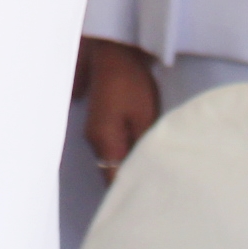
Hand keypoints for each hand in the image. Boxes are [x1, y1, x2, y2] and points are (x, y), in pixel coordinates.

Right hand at [78, 38, 160, 178]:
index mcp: (104, 141)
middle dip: (129, 177)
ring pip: (110, 157)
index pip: (113, 180)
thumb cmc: (132, 83)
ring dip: (126, 161)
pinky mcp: (98, 121)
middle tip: (154, 181)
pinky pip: (110, 144)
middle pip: (110, 170)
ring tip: (150, 164)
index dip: (129, 190)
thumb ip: (141, 148)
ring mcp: (93, 130)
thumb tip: (145, 172)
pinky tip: (138, 145)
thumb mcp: (145, 117)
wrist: (113, 51)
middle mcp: (93, 140)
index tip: (148, 197)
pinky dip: (123, 148)